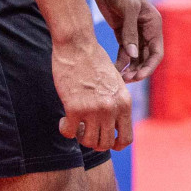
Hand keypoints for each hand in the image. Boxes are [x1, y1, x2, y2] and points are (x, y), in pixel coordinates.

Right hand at [53, 33, 132, 150]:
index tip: (106, 141)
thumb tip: (113, 125)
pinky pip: (69, 133)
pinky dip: (65, 130)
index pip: (126, 138)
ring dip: (80, 137)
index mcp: (124, 102)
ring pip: (88, 142)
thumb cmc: (95, 61)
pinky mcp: (74, 107)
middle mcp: (111, 108)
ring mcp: (93, 109)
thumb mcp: (116, 82)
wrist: (78, 46)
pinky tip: (63, 120)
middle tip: (86, 131)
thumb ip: (117, 102)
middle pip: (105, 144)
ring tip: (76, 125)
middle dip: (95, 142)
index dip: (115, 145)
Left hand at [89, 0, 163, 82]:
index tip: (138, 76)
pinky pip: (124, 53)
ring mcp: (134, 33)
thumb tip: (133, 55)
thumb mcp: (127, 7)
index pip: (156, 52)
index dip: (149, 66)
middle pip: (146, 58)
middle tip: (125, 80)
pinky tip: (113, 70)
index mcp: (154, 24)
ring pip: (135, 58)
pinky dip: (120, 62)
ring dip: (129, 69)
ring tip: (119, 78)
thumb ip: (130, 32)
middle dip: (138, 70)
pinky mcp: (122, 34)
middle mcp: (146, 31)